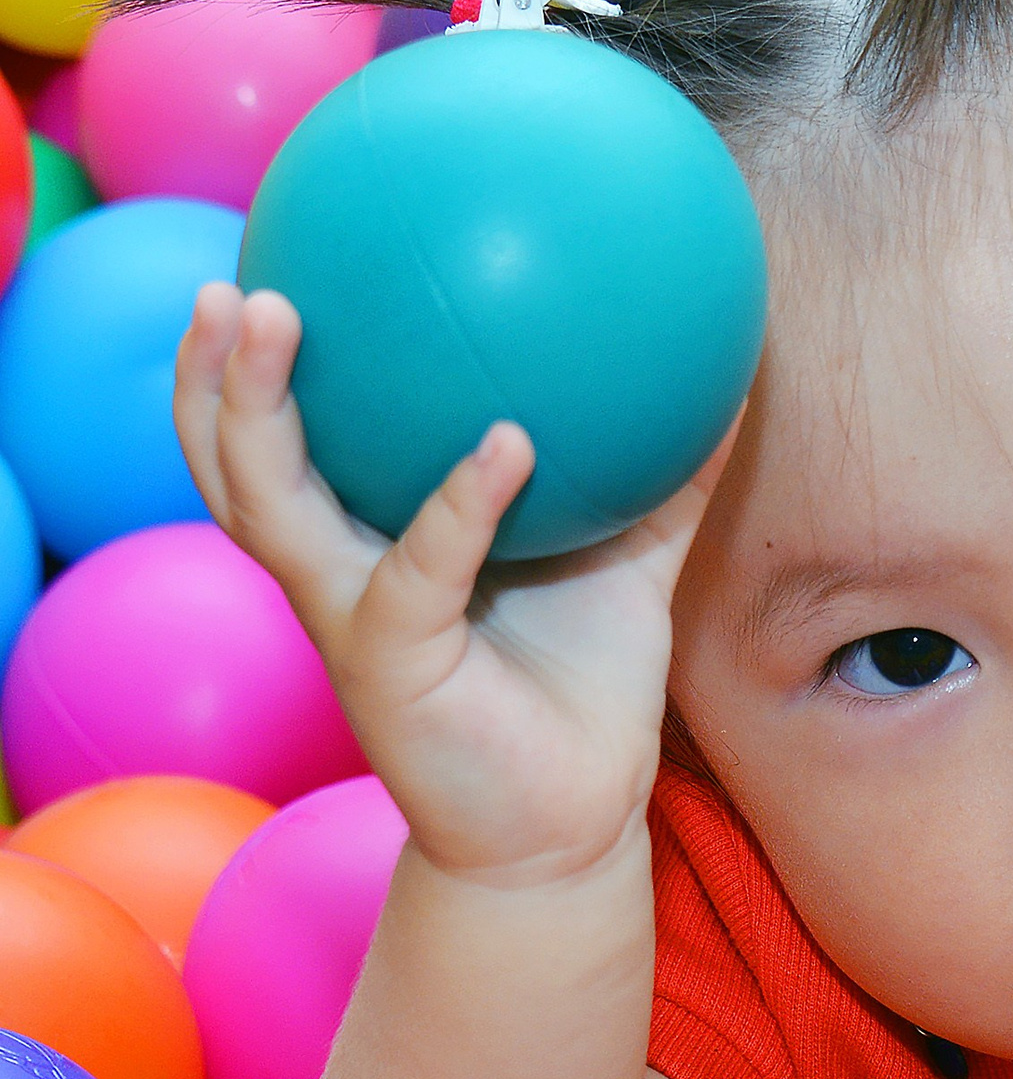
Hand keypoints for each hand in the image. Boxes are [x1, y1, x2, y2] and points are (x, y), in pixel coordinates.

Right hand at [175, 283, 731, 887]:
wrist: (574, 821)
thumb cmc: (585, 687)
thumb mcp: (629, 564)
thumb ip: (663, 478)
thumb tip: (730, 379)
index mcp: (369, 540)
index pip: (283, 439)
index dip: (257, 362)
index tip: (272, 258)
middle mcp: (338, 573)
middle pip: (233, 462)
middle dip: (216, 372)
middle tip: (233, 285)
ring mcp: (350, 620)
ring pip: (267, 505)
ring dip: (255, 410)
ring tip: (273, 318)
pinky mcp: (395, 668)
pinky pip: (419, 569)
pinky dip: (457, 504)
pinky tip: (504, 442)